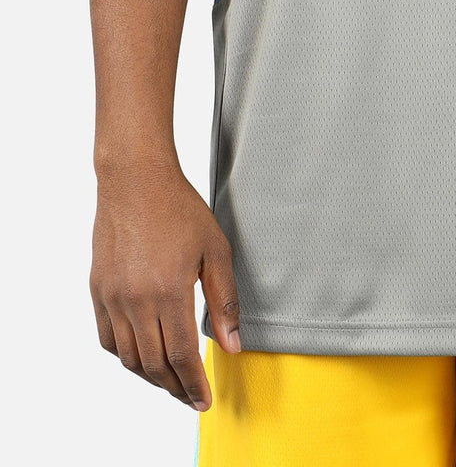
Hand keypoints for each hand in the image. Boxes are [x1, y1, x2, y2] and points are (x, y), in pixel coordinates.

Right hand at [90, 160, 240, 409]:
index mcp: (168, 291)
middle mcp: (135, 300)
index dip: (193, 384)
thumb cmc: (180, 209)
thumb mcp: (215, 250)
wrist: (136, 180)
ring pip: (128, 357)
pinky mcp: (97, 289)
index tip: (204, 400)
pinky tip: (142, 353)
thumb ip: (225, 301)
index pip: (180, 356)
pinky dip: (125, 355)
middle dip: (174, 387)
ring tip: (171, 378)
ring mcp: (112, 296)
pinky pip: (107, 338)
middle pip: (153, 364)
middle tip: (190, 396)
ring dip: (150, 375)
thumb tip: (232, 344)